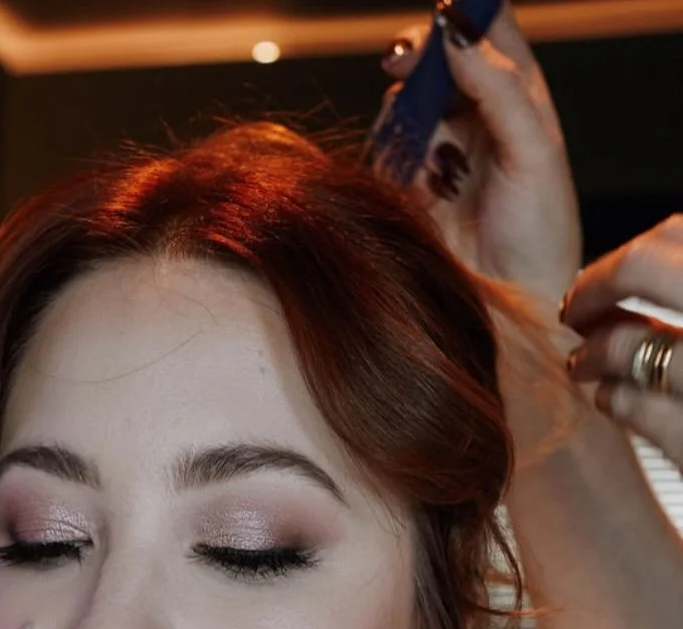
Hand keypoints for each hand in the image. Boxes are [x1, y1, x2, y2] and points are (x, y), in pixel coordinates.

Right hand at [380, 3, 580, 313]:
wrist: (511, 304)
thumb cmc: (541, 235)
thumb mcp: (535, 152)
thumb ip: (498, 89)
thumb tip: (457, 36)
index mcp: (519, 98)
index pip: (489, 31)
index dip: (464, 15)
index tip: (444, 13)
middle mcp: (476, 118)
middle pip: (436, 59)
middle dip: (416, 52)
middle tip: (403, 59)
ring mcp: (438, 151)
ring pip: (405, 101)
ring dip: (403, 109)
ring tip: (422, 144)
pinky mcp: (407, 185)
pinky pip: (384, 148)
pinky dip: (388, 149)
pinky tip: (408, 174)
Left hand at [563, 218, 682, 468]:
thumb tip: (648, 265)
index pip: (678, 235)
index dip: (630, 254)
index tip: (606, 275)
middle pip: (646, 266)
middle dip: (595, 286)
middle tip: (573, 310)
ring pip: (630, 345)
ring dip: (593, 353)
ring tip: (582, 363)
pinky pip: (638, 407)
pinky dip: (613, 399)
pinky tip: (608, 399)